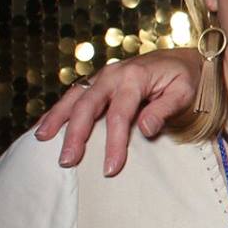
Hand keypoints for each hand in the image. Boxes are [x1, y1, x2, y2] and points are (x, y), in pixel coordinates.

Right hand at [34, 51, 200, 174]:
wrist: (184, 58)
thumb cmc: (185, 79)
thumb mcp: (183, 93)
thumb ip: (164, 110)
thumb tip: (145, 128)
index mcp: (134, 77)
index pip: (119, 115)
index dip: (113, 143)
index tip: (110, 168)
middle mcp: (113, 74)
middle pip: (88, 105)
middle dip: (75, 135)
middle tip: (66, 161)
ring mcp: (102, 76)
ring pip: (74, 97)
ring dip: (57, 118)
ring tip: (41, 139)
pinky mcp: (98, 81)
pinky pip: (74, 95)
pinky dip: (58, 110)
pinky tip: (45, 125)